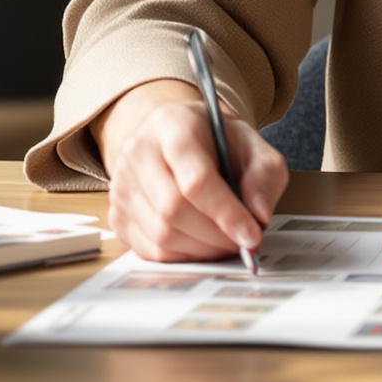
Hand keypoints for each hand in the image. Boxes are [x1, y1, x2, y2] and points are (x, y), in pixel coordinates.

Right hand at [95, 80, 289, 262]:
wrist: (178, 136)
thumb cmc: (216, 142)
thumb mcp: (251, 145)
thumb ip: (264, 175)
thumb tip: (260, 214)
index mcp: (172, 125)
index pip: (195, 177)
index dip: (226, 212)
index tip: (252, 234)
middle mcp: (138, 152)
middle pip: (173, 209)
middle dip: (215, 235)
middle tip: (243, 242)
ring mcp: (122, 185)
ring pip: (161, 234)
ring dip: (202, 250)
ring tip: (225, 241)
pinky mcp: (117, 215)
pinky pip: (150, 251)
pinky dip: (183, 257)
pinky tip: (202, 244)